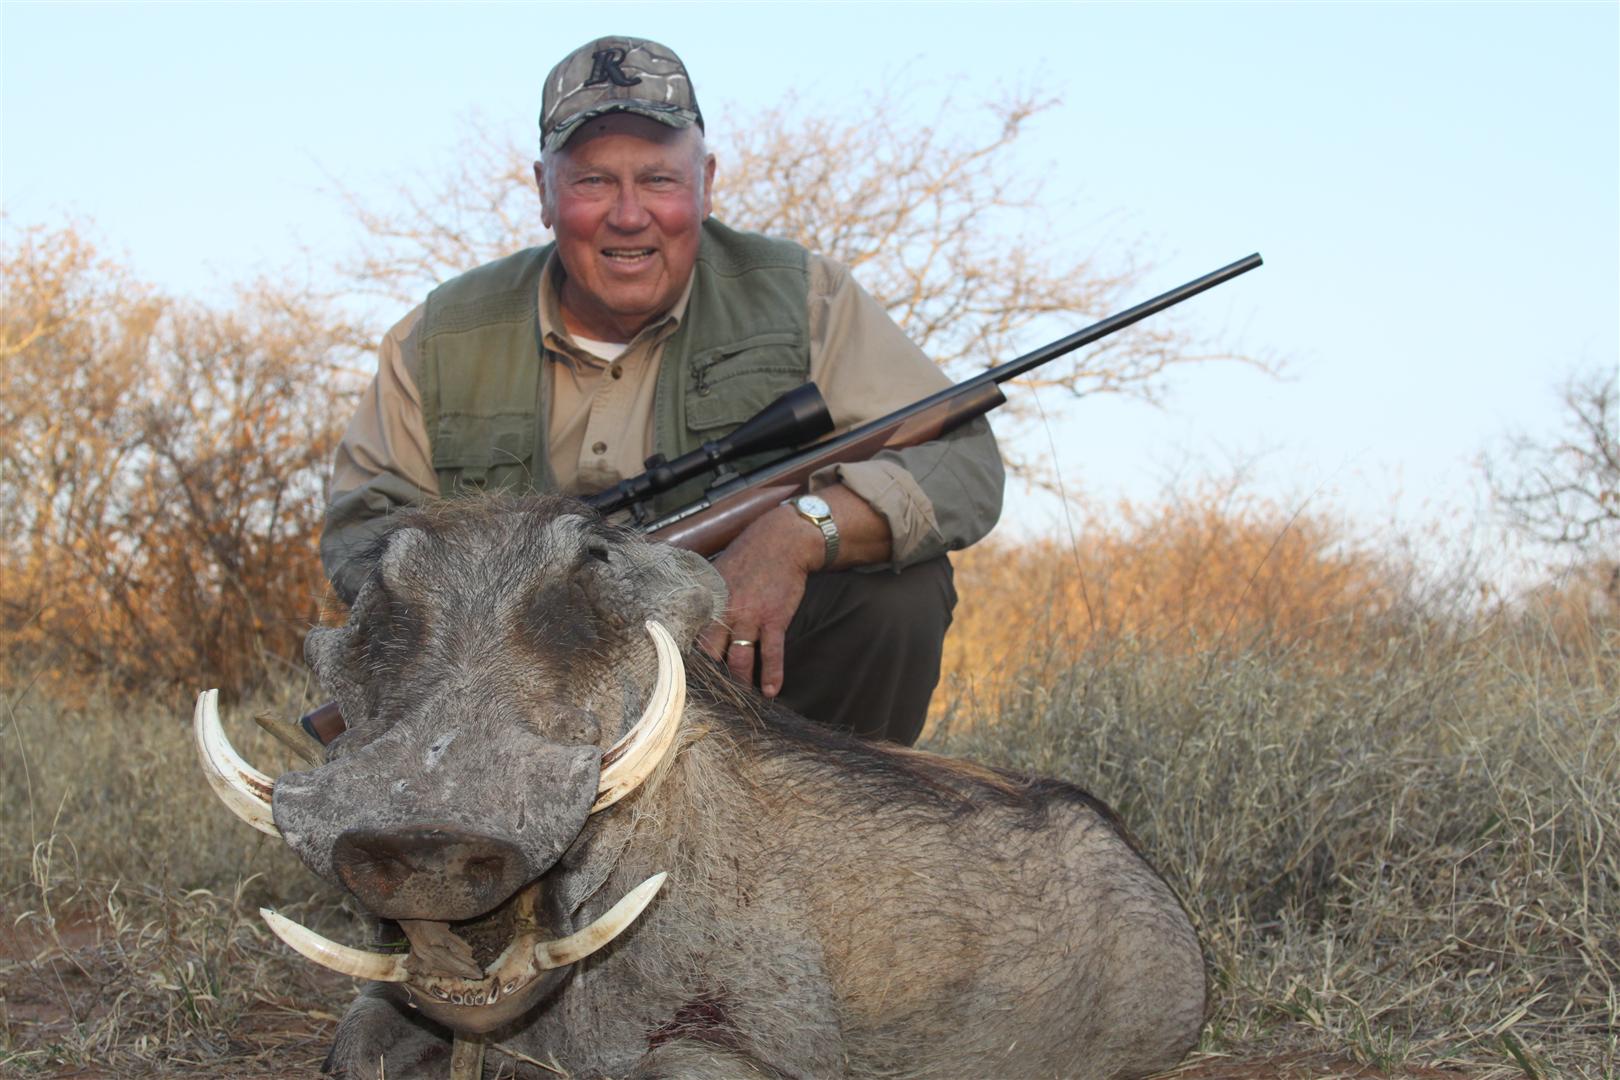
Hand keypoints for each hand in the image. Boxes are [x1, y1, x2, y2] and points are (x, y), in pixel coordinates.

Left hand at [698, 504, 824, 697]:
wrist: (783, 542)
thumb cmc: (750, 555)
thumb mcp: (718, 572)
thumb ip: (707, 596)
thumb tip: (692, 611)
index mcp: (710, 601)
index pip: (693, 635)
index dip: (687, 658)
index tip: (682, 677)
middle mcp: (727, 612)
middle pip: (712, 653)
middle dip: (712, 676)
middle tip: (710, 695)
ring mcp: (751, 617)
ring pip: (741, 659)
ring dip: (741, 682)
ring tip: (742, 699)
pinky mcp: (775, 619)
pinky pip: (772, 653)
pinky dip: (772, 674)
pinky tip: (771, 691)